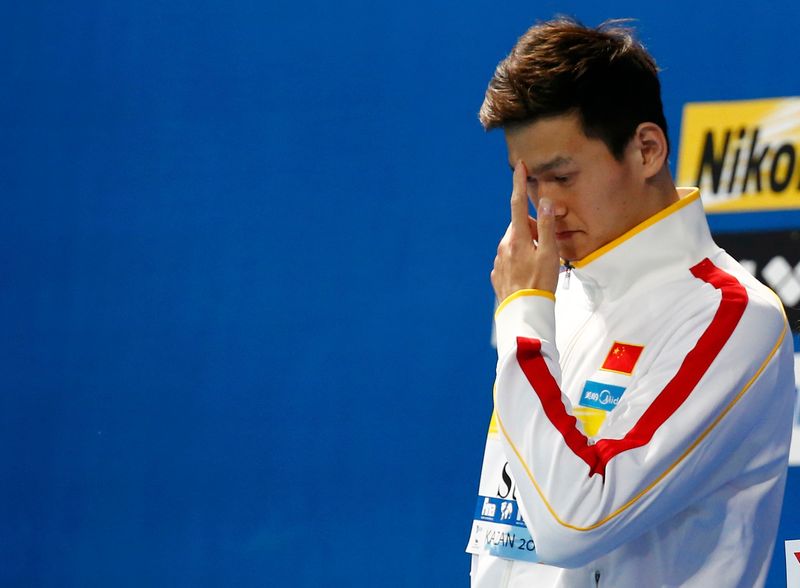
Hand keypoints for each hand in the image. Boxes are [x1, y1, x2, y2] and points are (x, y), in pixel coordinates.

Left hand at [491, 160, 558, 300]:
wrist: (523, 312)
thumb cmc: (540, 283)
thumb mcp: (549, 253)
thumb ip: (547, 227)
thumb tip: (545, 202)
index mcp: (517, 237)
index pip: (518, 204)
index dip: (519, 184)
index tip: (519, 166)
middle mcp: (504, 245)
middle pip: (521, 227)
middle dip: (534, 231)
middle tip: (547, 249)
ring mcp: (498, 260)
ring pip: (515, 243)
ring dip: (528, 247)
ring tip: (539, 267)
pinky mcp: (497, 273)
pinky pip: (510, 260)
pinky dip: (520, 262)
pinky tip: (528, 275)